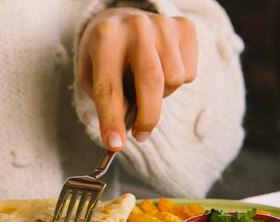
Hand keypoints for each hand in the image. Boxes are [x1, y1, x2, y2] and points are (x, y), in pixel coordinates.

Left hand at [77, 7, 197, 149]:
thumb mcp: (91, 75)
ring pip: (173, 81)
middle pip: (151, 82)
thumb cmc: (104, 54)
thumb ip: (107, 99)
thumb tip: (130, 119)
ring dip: (160, 96)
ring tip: (145, 86)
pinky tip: (161, 70)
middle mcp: (136, 27)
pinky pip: (188, 74)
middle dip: (147, 118)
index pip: (109, 87)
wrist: (123, 19)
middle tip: (140, 135)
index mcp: (106, 38)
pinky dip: (176, 82)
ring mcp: (163, 25)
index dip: (112, 119)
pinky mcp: (185, 27)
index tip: (115, 145)